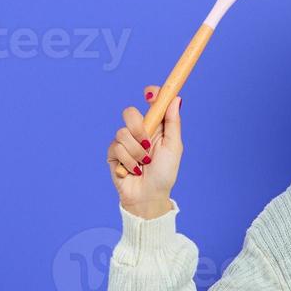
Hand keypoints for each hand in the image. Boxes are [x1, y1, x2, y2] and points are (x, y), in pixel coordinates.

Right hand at [108, 85, 183, 218]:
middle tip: (147, 144)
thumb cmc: (164, 173)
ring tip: (144, 164)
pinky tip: (134, 170)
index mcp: (156, 127)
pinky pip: (116, 147)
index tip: (150, 93)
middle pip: (130, 113)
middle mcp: (139, 132)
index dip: (151, 94)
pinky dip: (128, 161)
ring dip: (136, 152)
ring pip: (122, 133)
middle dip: (138, 128)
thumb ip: (173, 123)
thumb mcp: (173, 147)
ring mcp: (124, 142)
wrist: (149, 196)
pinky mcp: (113, 154)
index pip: (151, 103)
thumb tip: (176, 98)